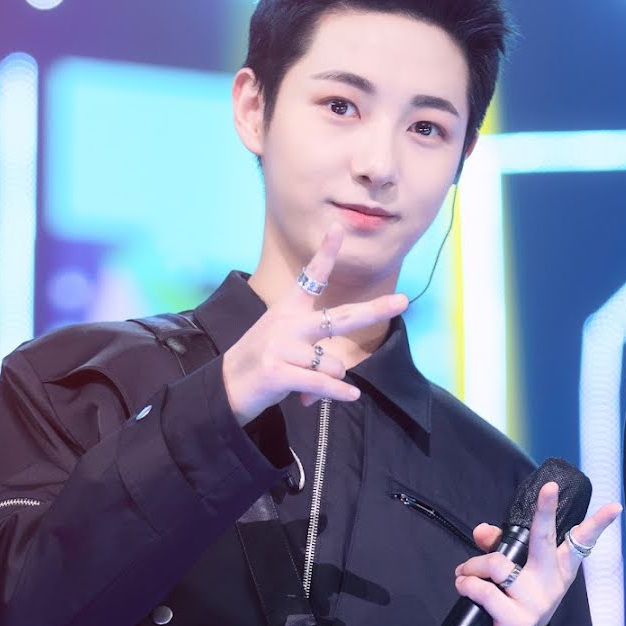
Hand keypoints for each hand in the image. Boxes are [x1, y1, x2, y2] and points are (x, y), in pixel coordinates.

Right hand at [221, 224, 408, 426]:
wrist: (223, 388)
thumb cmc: (259, 364)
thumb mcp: (282, 348)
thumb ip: (313, 359)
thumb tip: (337, 380)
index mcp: (288, 310)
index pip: (311, 277)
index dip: (326, 253)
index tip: (338, 228)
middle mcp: (287, 324)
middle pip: (340, 318)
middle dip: (374, 310)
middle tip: (402, 300)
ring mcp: (281, 347)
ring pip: (333, 364)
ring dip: (330, 382)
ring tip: (306, 388)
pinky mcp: (278, 372)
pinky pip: (321, 383)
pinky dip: (338, 393)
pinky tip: (351, 396)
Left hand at [453, 481, 621, 625]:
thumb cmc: (512, 603)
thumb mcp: (513, 575)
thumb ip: (499, 549)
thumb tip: (483, 531)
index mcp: (558, 571)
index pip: (579, 544)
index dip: (596, 524)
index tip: (613, 507)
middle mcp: (551, 585)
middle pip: (546, 542)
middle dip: (546, 512)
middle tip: (550, 489)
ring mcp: (536, 604)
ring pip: (499, 565)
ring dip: (474, 566)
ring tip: (465, 573)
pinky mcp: (517, 621)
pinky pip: (485, 591)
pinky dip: (467, 584)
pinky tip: (464, 586)